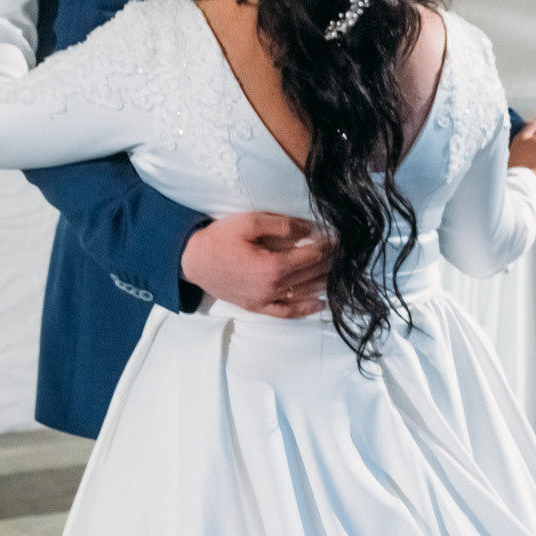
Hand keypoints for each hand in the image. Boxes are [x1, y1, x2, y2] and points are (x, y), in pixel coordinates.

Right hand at [182, 211, 331, 317]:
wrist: (190, 260)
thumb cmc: (218, 239)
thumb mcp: (249, 222)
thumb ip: (283, 225)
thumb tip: (311, 229)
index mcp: (273, 266)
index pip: (314, 257)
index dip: (331, 247)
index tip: (343, 239)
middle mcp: (272, 287)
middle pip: (313, 275)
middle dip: (332, 262)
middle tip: (345, 252)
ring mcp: (265, 300)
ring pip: (305, 293)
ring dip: (325, 282)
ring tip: (339, 271)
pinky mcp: (256, 307)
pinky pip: (286, 312)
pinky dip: (306, 309)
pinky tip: (321, 302)